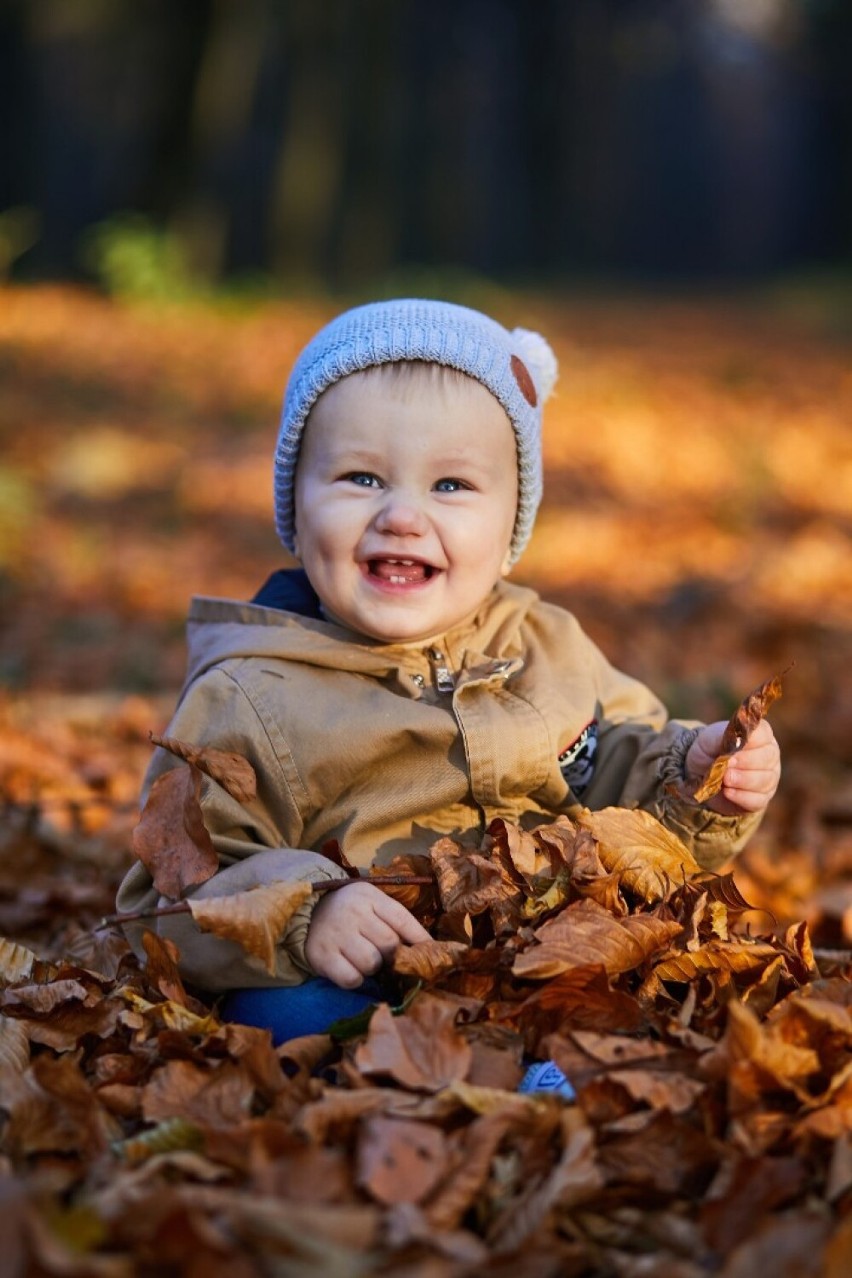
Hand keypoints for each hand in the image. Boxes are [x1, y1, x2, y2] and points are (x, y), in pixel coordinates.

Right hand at [305, 881, 430, 987]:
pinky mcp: (321, 956)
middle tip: (386, 957)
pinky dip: (356, 979)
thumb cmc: (349, 911)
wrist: (306, 912)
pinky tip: (351, 969)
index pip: (402, 919)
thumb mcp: (371, 904)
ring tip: (365, 960)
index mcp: (369, 897)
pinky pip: (351, 978)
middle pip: (389, 944)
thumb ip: (396, 920)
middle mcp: (352, 912)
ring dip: (373, 967)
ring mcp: (336, 934)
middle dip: (392, 956)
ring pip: (371, 963)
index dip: (419, 939)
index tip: (430, 953)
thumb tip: (428, 947)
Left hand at [685, 719, 780, 815]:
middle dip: (746, 762)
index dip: (750, 740)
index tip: (733, 746)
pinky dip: (741, 796)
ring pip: (764, 780)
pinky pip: (758, 800)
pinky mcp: (762, 798)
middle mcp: (769, 755)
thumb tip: (735, 741)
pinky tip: (727, 792)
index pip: (764, 733)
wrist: (700, 775)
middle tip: (727, 764)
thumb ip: (721, 737)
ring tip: (724, 778)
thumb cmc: (710, 751)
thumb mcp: (709, 740)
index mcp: (760, 735)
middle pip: (768, 757)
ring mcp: (769, 778)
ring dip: (742, 780)